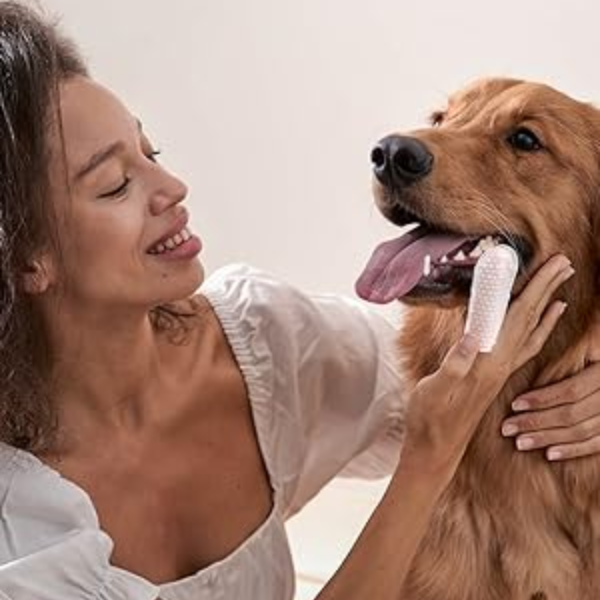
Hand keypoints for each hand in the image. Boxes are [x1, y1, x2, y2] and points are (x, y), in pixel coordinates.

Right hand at [402, 254, 573, 474]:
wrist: (434, 450)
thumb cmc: (430, 419)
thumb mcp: (435, 389)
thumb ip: (455, 364)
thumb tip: (471, 336)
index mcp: (489, 362)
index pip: (519, 316)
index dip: (537, 287)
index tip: (552, 264)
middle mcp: (501, 364)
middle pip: (531, 318)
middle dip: (548, 288)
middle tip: (564, 262)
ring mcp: (499, 371)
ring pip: (531, 332)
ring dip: (547, 306)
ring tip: (560, 287)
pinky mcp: (493, 376)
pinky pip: (523, 347)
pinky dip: (537, 331)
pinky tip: (541, 323)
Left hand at [501, 362, 599, 460]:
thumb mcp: (592, 338)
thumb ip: (571, 355)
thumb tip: (536, 378)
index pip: (572, 391)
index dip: (543, 399)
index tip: (515, 404)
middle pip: (574, 415)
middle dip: (537, 423)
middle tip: (507, 428)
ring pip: (583, 431)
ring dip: (549, 439)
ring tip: (521, 442)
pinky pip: (599, 443)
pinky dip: (574, 450)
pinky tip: (550, 453)